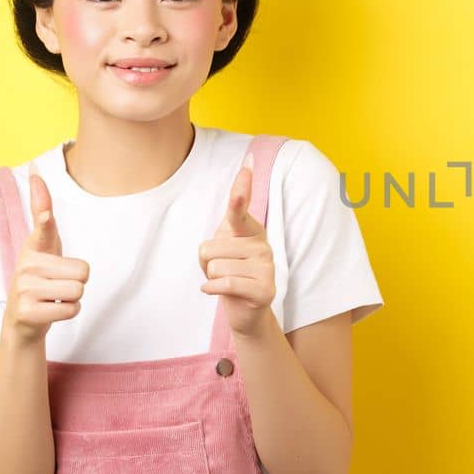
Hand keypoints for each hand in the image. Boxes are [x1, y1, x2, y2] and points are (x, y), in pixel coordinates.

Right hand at [4, 162, 90, 345]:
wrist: (22, 319)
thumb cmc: (41, 277)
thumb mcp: (44, 245)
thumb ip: (43, 214)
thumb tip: (36, 175)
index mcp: (33, 247)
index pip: (43, 229)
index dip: (45, 221)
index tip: (47, 214)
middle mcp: (26, 265)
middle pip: (83, 271)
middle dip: (78, 282)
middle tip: (58, 286)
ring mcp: (23, 289)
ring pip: (79, 291)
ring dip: (73, 298)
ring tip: (54, 298)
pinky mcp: (27, 312)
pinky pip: (72, 310)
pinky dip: (68, 313)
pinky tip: (50, 311)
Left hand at [199, 153, 275, 334]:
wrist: (246, 311)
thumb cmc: (231, 273)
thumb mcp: (225, 245)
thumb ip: (228, 222)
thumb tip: (239, 194)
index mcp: (251, 231)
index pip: (240, 207)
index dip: (241, 188)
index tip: (248, 163)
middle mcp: (262, 245)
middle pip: (210, 247)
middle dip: (206, 263)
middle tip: (221, 271)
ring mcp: (266, 267)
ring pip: (215, 266)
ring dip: (211, 278)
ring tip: (225, 282)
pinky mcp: (264, 290)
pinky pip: (225, 283)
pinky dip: (212, 289)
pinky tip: (217, 291)